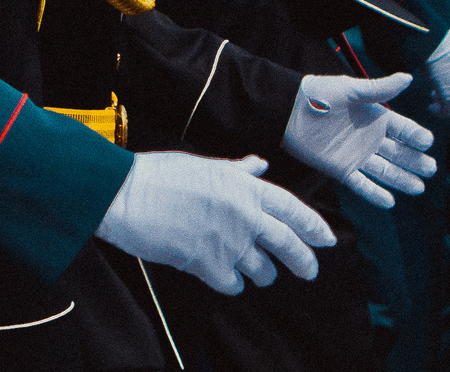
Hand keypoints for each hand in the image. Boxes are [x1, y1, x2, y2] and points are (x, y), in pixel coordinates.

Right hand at [95, 151, 332, 295]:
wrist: (123, 195)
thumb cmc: (156, 175)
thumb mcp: (201, 165)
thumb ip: (236, 170)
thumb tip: (259, 165)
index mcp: (243, 187)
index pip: (293, 209)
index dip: (315, 227)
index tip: (327, 240)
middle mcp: (244, 215)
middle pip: (289, 245)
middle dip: (304, 261)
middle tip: (308, 271)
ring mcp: (229, 242)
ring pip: (263, 270)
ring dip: (261, 273)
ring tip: (250, 269)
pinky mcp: (210, 264)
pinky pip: (234, 284)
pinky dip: (231, 282)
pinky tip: (222, 276)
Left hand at [283, 74, 434, 208]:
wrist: (286, 111)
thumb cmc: (317, 94)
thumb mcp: (349, 89)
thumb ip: (379, 88)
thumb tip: (408, 78)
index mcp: (374, 117)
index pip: (403, 130)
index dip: (415, 136)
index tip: (426, 142)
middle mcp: (368, 138)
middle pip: (399, 153)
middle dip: (415, 161)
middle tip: (430, 169)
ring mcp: (356, 155)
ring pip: (385, 171)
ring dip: (401, 179)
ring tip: (418, 187)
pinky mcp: (341, 168)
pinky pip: (361, 184)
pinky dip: (374, 194)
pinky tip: (390, 202)